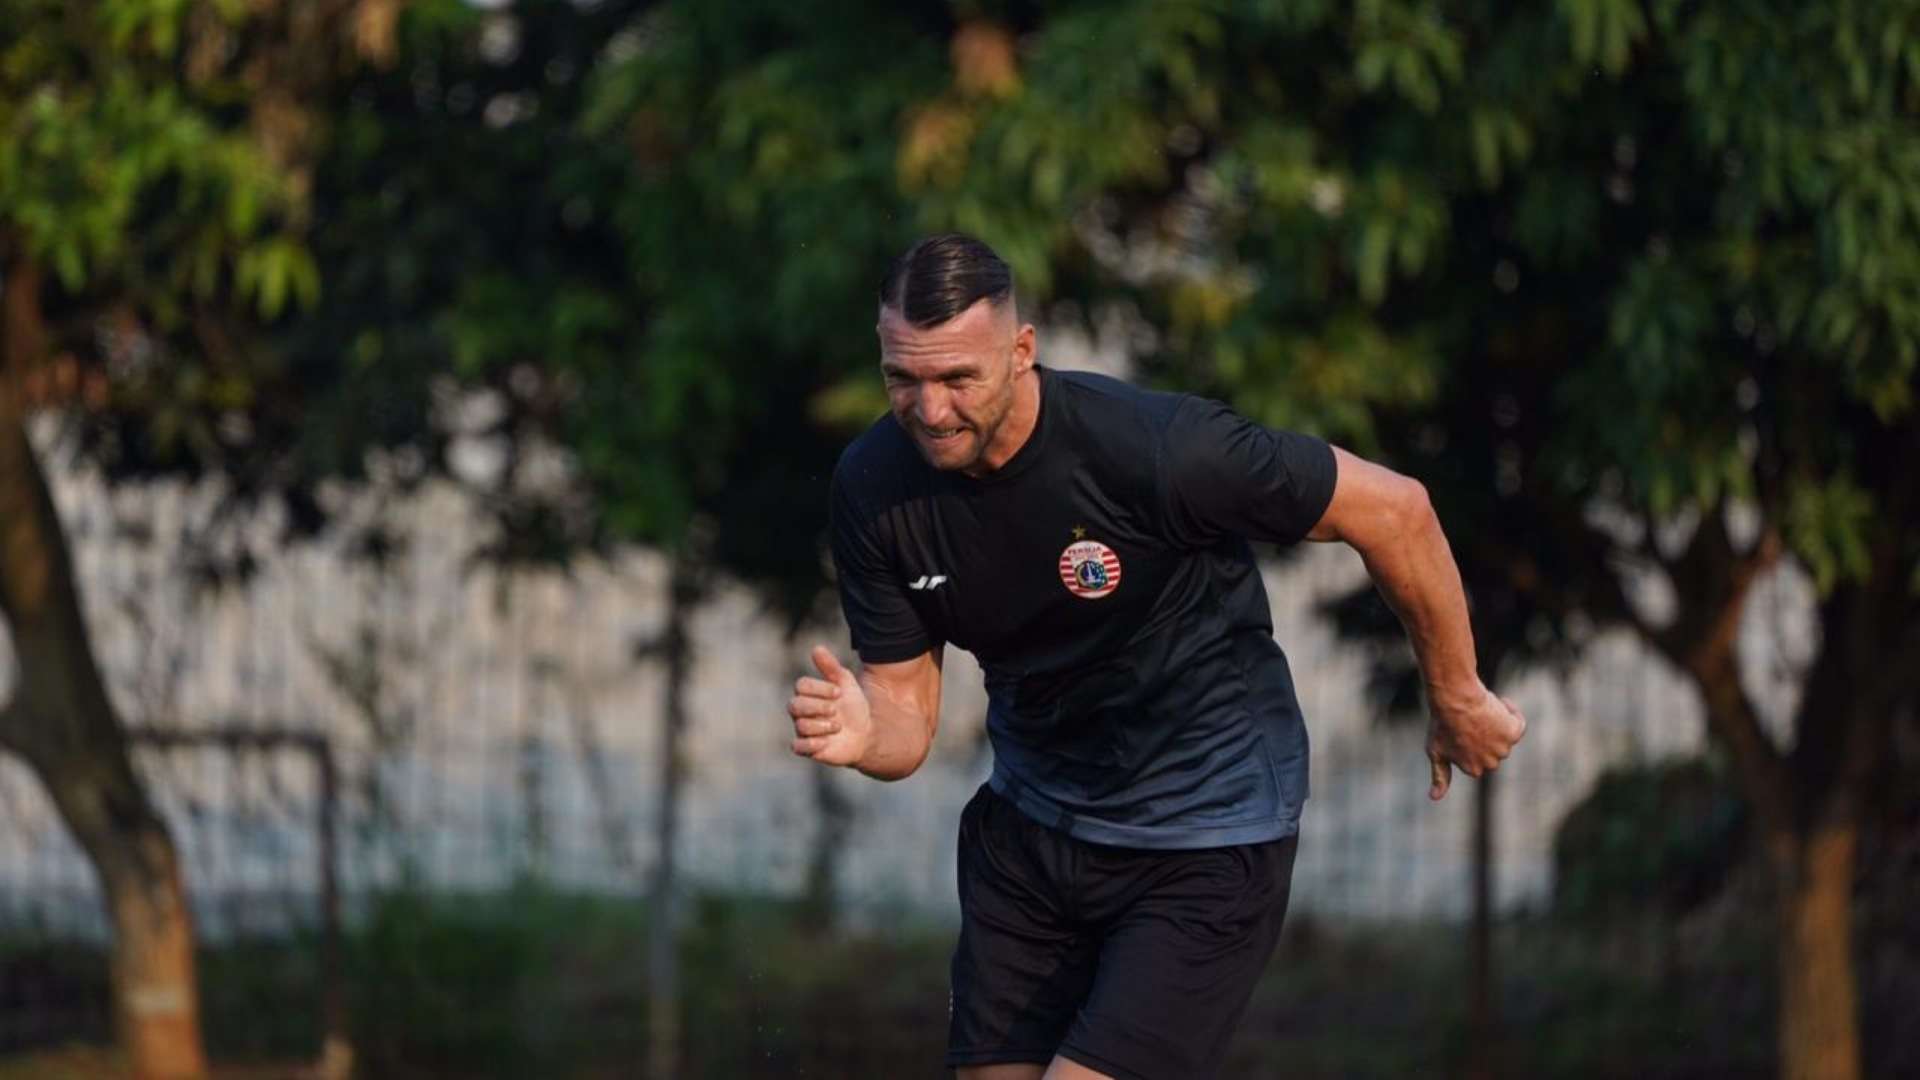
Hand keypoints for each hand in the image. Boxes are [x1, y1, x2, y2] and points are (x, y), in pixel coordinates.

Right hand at [788, 645, 872, 767]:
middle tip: (835, 710)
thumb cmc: (853, 706)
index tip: (839, 693)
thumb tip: (817, 648)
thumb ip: (830, 666)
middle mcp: (801, 711)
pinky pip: (798, 746)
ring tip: (838, 725)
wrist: (866, 733)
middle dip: (818, 706)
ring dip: (822, 725)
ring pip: (800, 725)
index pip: (801, 686)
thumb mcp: (846, 683)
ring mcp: (803, 730)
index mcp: (808, 694)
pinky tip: (826, 741)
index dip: (819, 688)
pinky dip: (810, 743)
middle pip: (795, 705)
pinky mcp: (808, 748)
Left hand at [1426, 683, 1525, 799]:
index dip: (1469, 742)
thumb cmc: (1442, 725)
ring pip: (1504, 736)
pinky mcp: (1514, 732)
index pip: (1477, 758)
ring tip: (1479, 711)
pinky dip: (1512, 713)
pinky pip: (1518, 722)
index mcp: (1474, 770)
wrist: (1454, 701)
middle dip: (1483, 736)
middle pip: (1492, 749)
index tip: (1461, 729)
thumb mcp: (1436, 752)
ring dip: (1495, 723)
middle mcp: (1491, 763)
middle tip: (1470, 720)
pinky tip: (1500, 702)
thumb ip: (1440, 776)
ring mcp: (1504, 749)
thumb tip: (1434, 798)